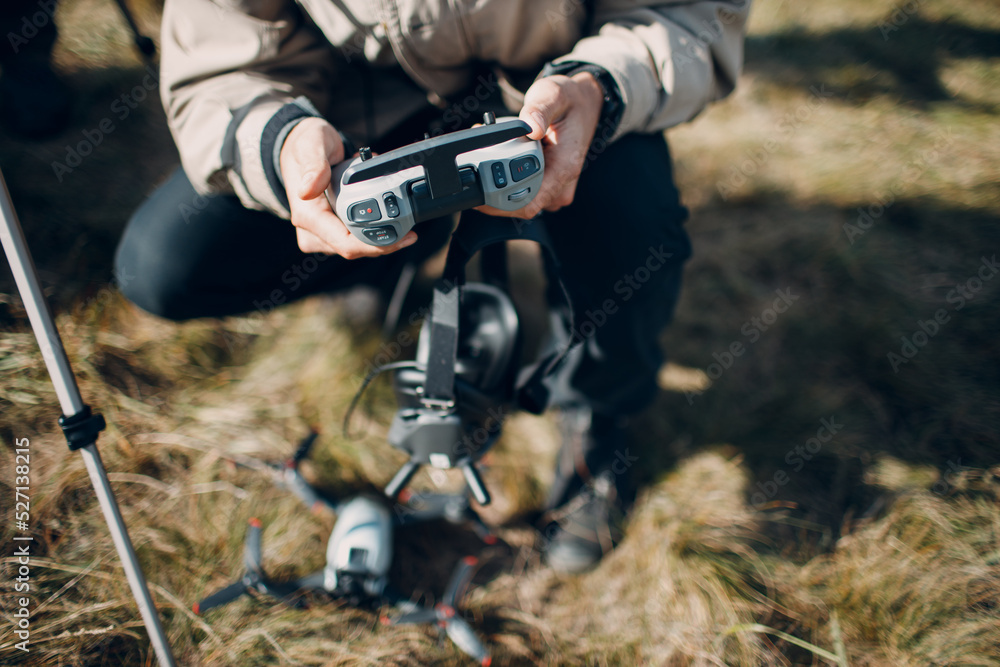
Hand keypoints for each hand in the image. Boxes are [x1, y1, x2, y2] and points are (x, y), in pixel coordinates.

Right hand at [279, 117, 416, 257]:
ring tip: (389, 200)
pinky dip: (372, 223)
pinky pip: (357, 236)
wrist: (298, 148)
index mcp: (308, 217)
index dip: (376, 246)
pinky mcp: (331, 231)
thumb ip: (314, 165)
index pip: (346, 244)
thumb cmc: (304, 146)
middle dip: (384, 238)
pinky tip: (379, 205)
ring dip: (380, 229)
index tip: (403, 237)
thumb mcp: (310, 145)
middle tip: (407, 221)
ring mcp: (322, 233)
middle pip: (357, 248)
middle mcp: (312, 231)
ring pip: (359, 244)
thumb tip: (308, 190)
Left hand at [477, 72, 603, 219]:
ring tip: (494, 153)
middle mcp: (561, 184)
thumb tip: (531, 127)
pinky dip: (509, 177)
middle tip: (483, 158)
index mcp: (565, 168)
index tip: (480, 188)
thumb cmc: (570, 100)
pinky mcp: (548, 184)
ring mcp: (555, 187)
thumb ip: (539, 110)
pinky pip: (524, 190)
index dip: (499, 204)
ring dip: (500, 181)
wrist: (585, 104)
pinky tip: (503, 157)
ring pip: (519, 198)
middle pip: (518, 204)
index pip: (529, 204)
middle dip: (495, 186)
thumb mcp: (554, 94)